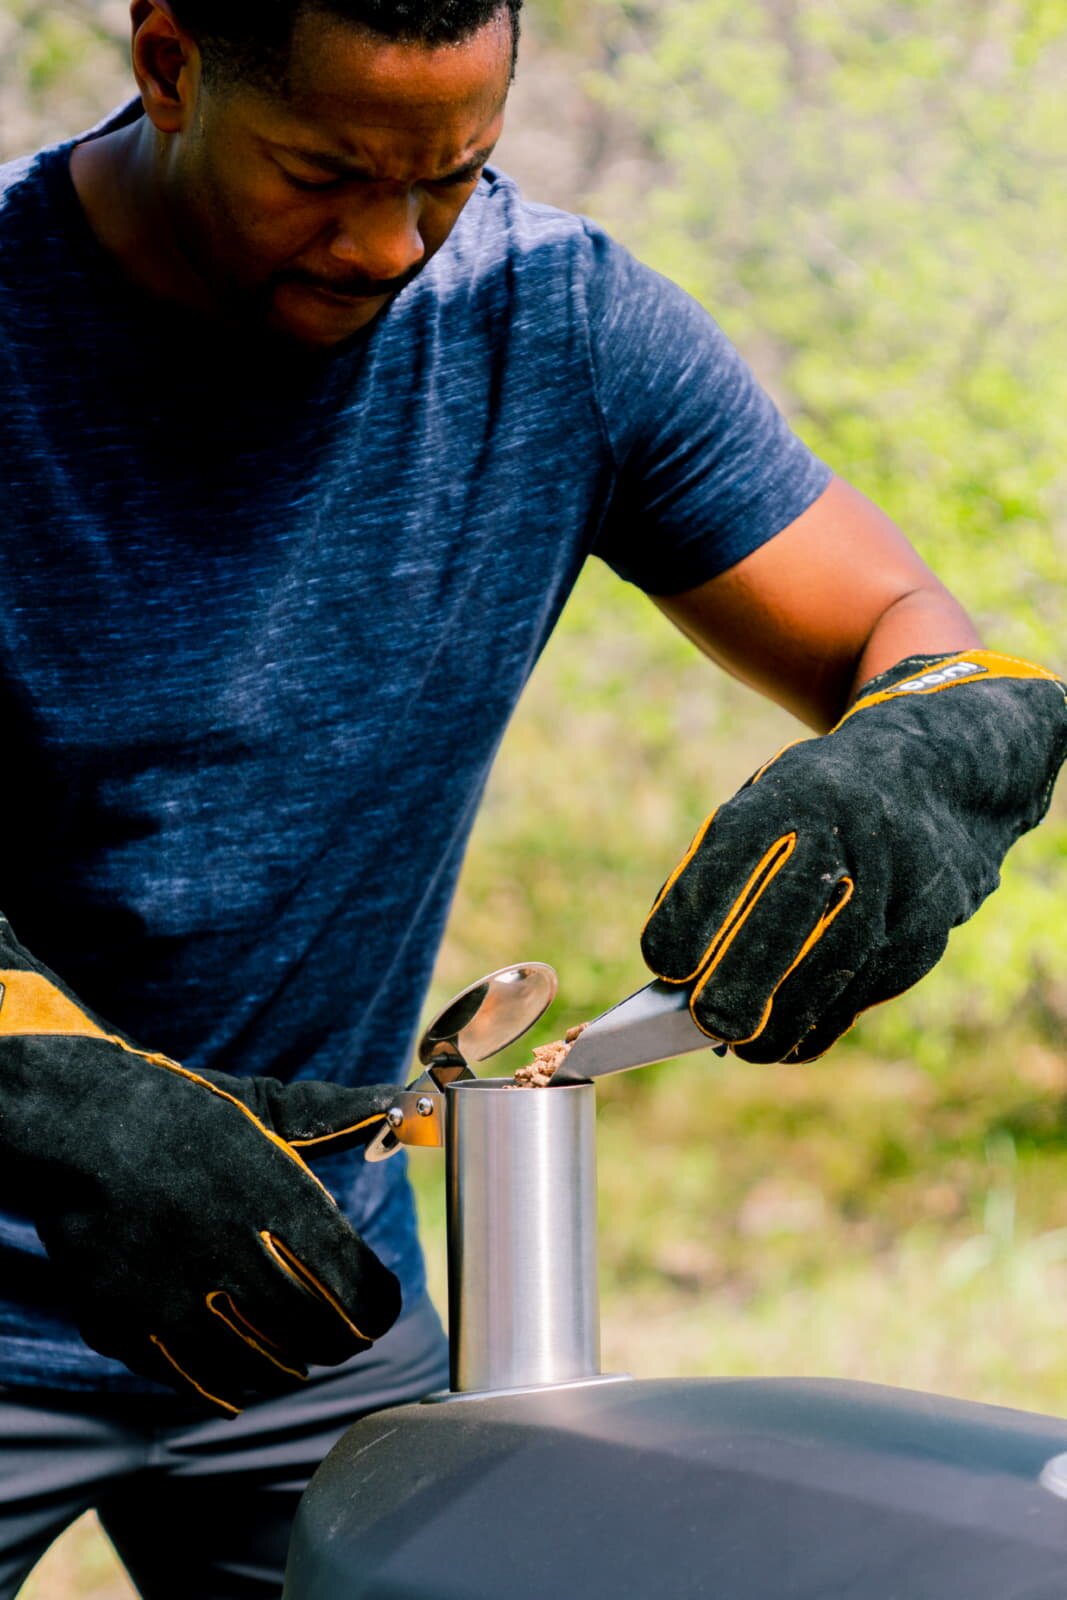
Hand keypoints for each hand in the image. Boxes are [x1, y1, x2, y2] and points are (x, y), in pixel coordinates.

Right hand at [0, 915, 401, 1413]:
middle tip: (342, 1336)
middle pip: (318, 1338)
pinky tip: (236, 1373)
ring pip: (261, 1370)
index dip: (377, 1308)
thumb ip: (334, 1115)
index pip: (359, 1291)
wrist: (73, 1126)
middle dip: (339, 1342)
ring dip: (287, 1367)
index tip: (377, 1304)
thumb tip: (398, 1102)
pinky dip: (226, 1385)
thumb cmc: (178, 1113)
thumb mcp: (260, 1104)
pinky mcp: (129, 1325)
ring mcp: (178, 1298)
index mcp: (280, 1201)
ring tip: (293, 1354)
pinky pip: (195, 1382)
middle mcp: (235, 1256)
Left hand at [642, 651, 1066, 1062]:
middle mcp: (853, 835)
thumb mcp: (762, 805)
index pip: (737, 855)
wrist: (933, 782)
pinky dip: (819, 1025)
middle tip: (705, 1018)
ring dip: (783, 1018)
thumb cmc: (813, 808)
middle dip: (745, 976)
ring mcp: (899, 886)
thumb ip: (716, 874)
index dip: (696, 913)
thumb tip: (674, 977)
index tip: (663, 963)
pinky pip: (865, 992)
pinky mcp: (924, 932)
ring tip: (738, 1045)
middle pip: (795, 914)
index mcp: (796, 795)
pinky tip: (781, 1045)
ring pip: (838, 967)